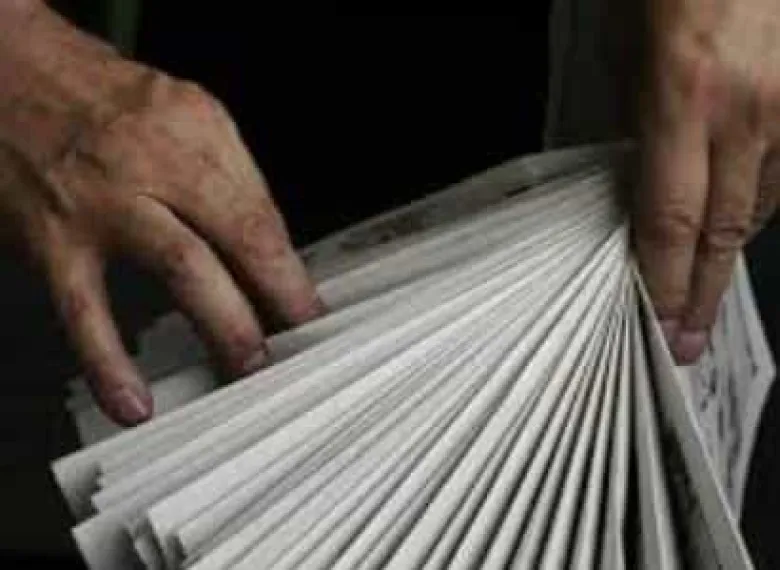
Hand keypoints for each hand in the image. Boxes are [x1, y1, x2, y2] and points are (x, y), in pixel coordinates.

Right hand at [0, 4, 324, 425]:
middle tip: (297, 348)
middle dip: (276, 300)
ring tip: (246, 370)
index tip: (311, 313)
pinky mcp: (54, 240)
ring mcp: (104, 202)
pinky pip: (84, 310)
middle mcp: (155, 163)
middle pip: (236, 236)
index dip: (291, 273)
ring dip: (223, 326)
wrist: (6, 76)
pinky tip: (133, 402)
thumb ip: (225, 180)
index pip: (261, 214)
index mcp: (196, 131)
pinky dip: (109, 362)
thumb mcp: (182, 114)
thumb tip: (264, 255)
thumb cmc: (100, 101)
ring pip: (180, 269)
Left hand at [634, 0, 779, 363]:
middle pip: (727, 230)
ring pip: (767, 201)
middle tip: (691, 338)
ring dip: (732, 246)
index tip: (664, 325)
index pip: (671, 221)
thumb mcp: (628, 39)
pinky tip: (745, 214)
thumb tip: (637, 169)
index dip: (667, 283)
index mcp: (684, 97)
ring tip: (706, 281)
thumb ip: (637, 114)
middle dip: (706, 291)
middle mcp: (749, 110)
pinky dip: (766, 195)